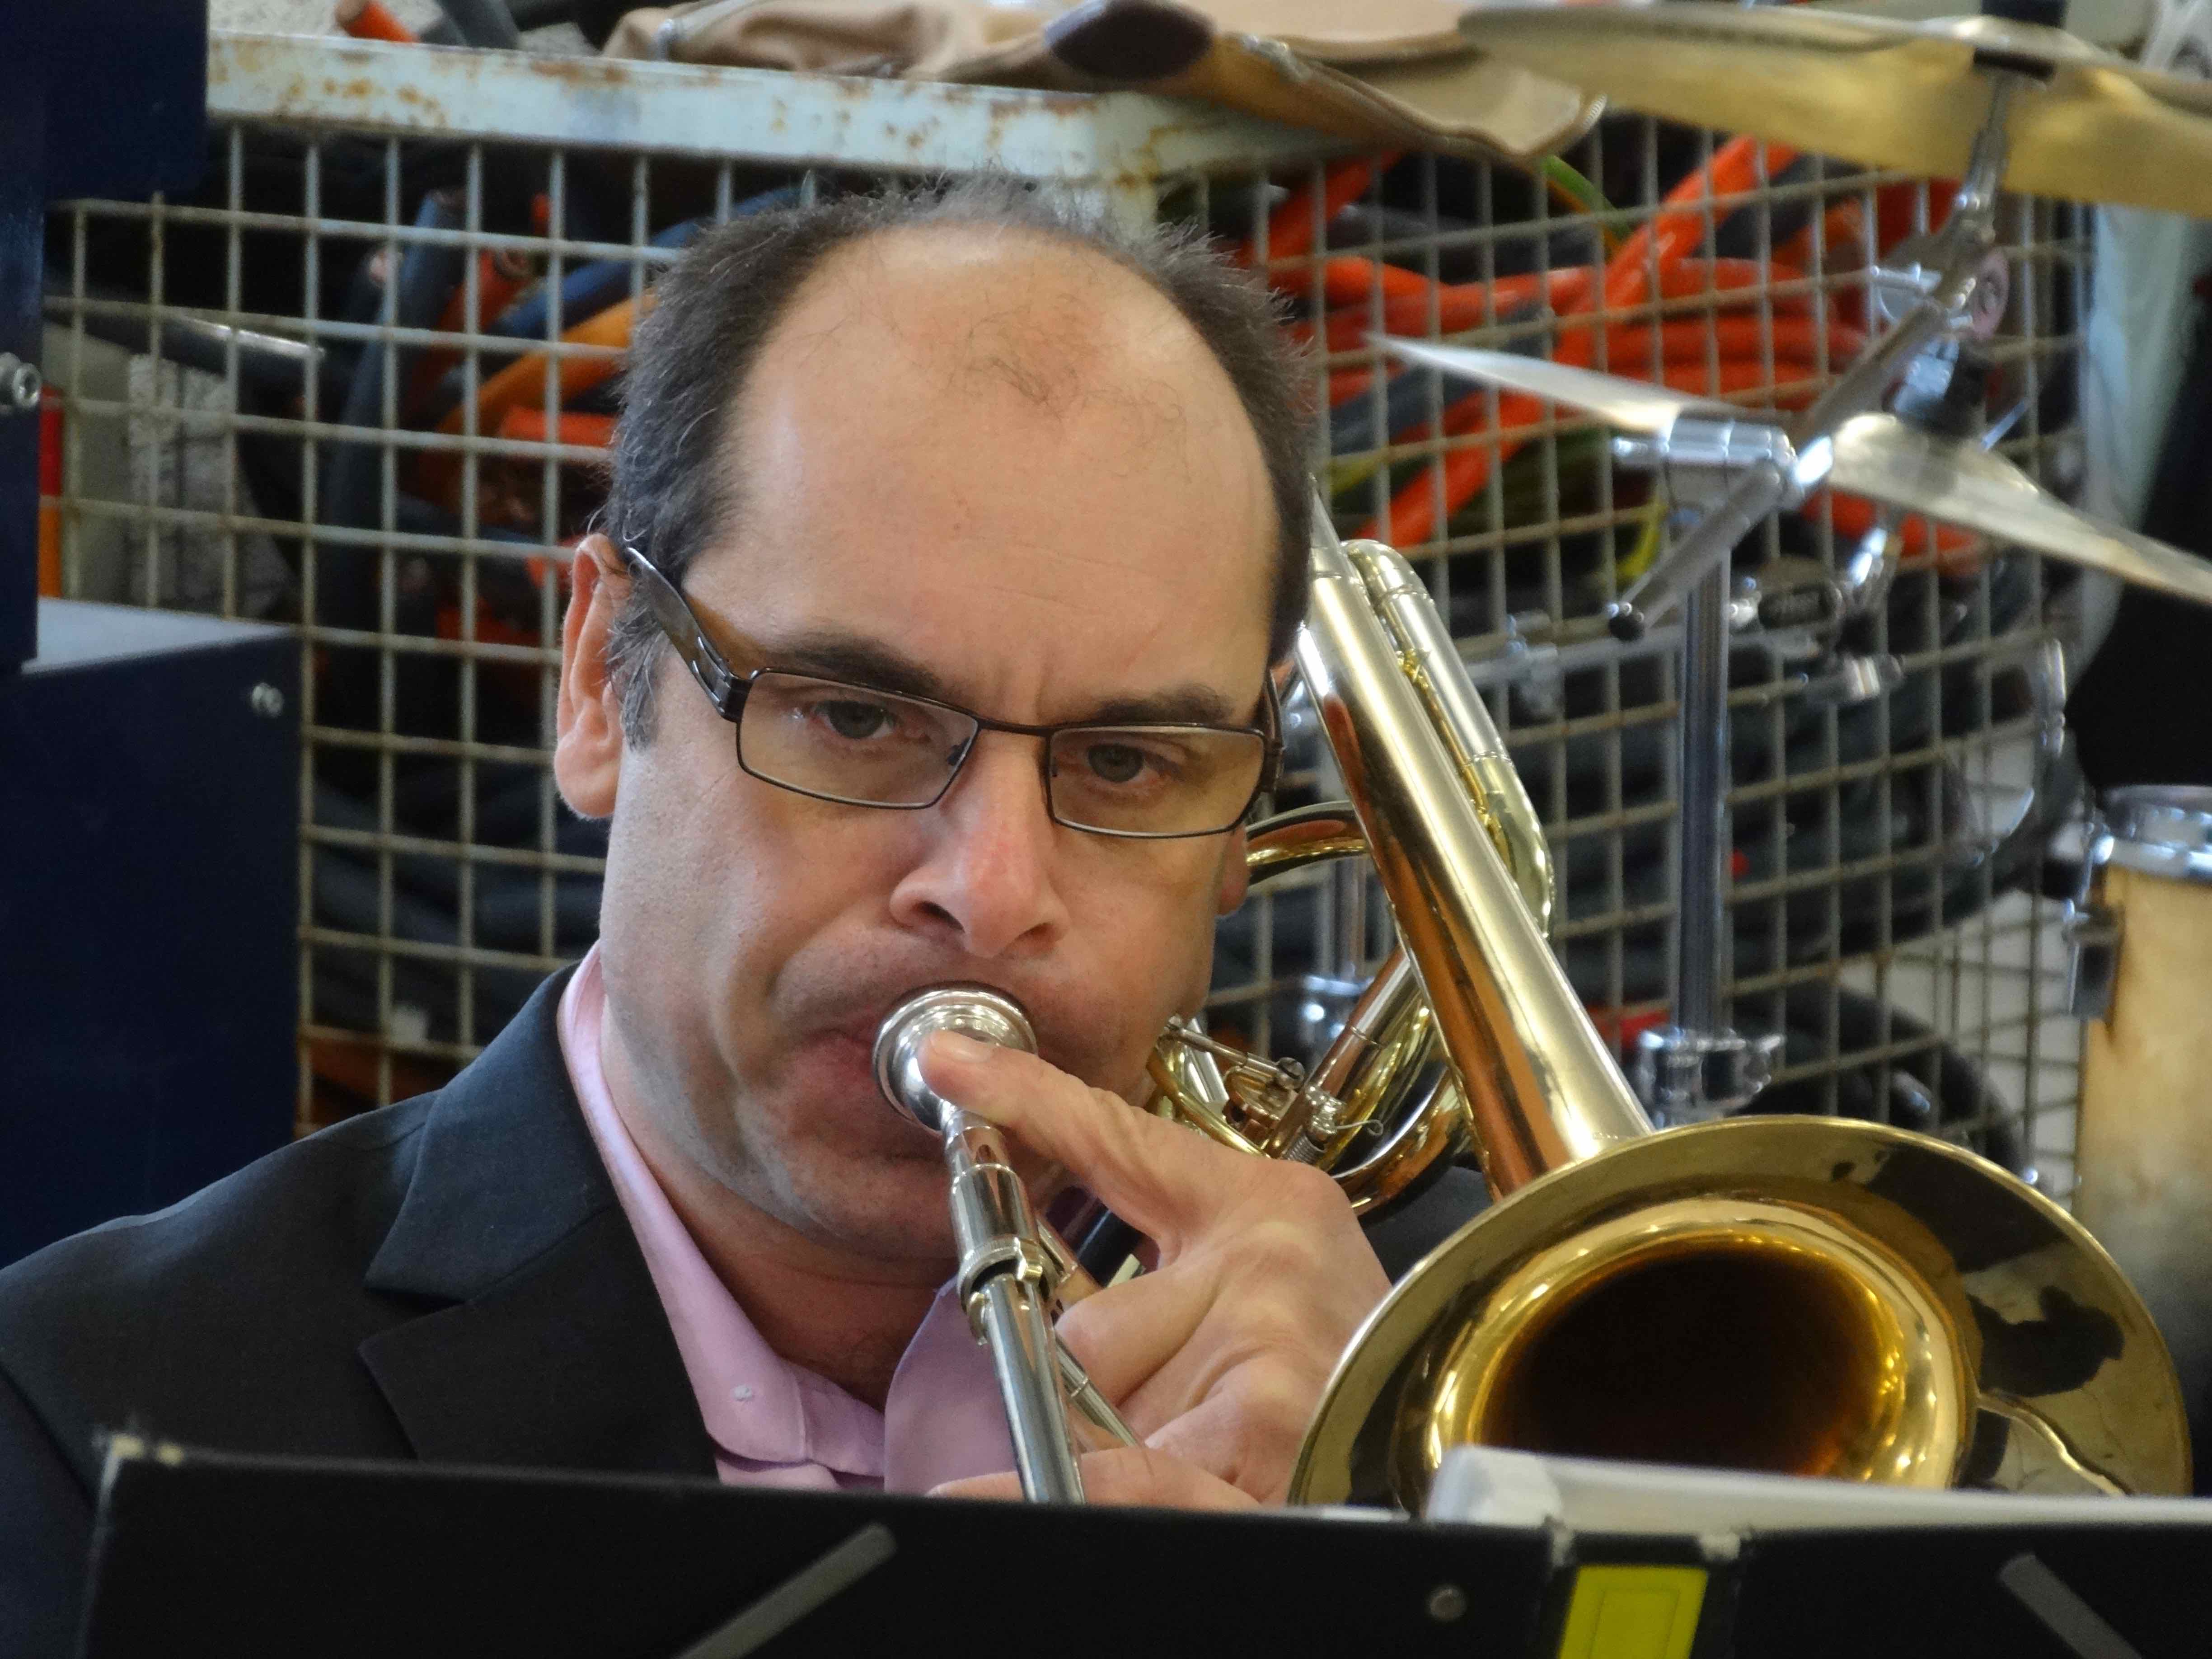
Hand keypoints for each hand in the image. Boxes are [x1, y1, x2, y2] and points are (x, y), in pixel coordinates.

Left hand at [919, 1032, 1389, 1504]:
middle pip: (1087, 1334)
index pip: (1123, 1141)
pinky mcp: (1260, 1425)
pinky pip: (1125, 1470)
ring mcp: (1263, 1341)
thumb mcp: (1259, 1307)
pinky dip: (1104, 1496)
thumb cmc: (1342, 1384)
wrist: (1431, 1451)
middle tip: (1180, 1424)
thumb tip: (1032, 1326)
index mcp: (1267, 1212)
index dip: (1031, 1100)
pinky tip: (1111, 1499)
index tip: (952, 1062)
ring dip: (1126, 1454)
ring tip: (1215, 1464)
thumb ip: (1156, 1302)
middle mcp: (1267, 1264)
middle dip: (1102, 1402)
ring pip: (1095, 1406)